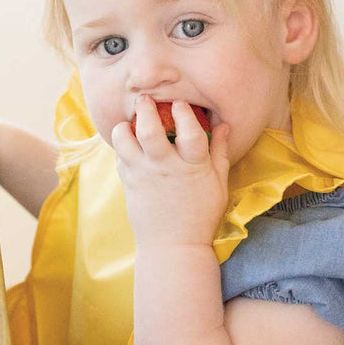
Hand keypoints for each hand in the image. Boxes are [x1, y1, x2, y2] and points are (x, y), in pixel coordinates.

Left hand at [110, 96, 230, 248]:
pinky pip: (119, 157)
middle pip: (150, 131)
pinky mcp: (129, 183)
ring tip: (129, 122)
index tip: (179, 103)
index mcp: (193, 167)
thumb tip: (223, 125)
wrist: (174, 245)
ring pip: (125, 142)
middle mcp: (166, 168)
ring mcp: (144, 175)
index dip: (184, 113)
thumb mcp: (219, 183)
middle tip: (144, 98)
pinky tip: (128, 142)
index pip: (189, 132)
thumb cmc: (201, 214)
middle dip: (145, 109)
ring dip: (124, 127)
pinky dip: (121, 146)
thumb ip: (219, 152)